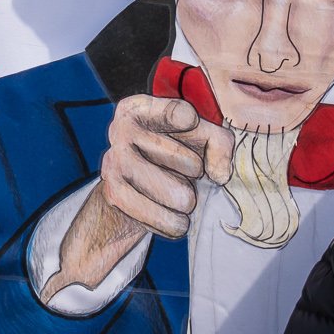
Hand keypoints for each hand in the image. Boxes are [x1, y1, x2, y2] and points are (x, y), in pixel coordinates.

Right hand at [49, 95, 234, 296]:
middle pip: (192, 163)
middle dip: (197, 176)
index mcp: (139, 108)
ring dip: (188, 203)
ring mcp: (114, 161)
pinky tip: (174, 218)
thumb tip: (220, 175)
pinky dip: (176, 224)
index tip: (192, 125)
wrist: (130, 191)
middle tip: (184, 174)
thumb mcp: (198, 137)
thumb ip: (220, 144)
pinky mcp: (114, 194)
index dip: (195, 126)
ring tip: (179, 198)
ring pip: (179, 195)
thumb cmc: (170, 155)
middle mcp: (120, 129)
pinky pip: (163, 218)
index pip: (182, 114)